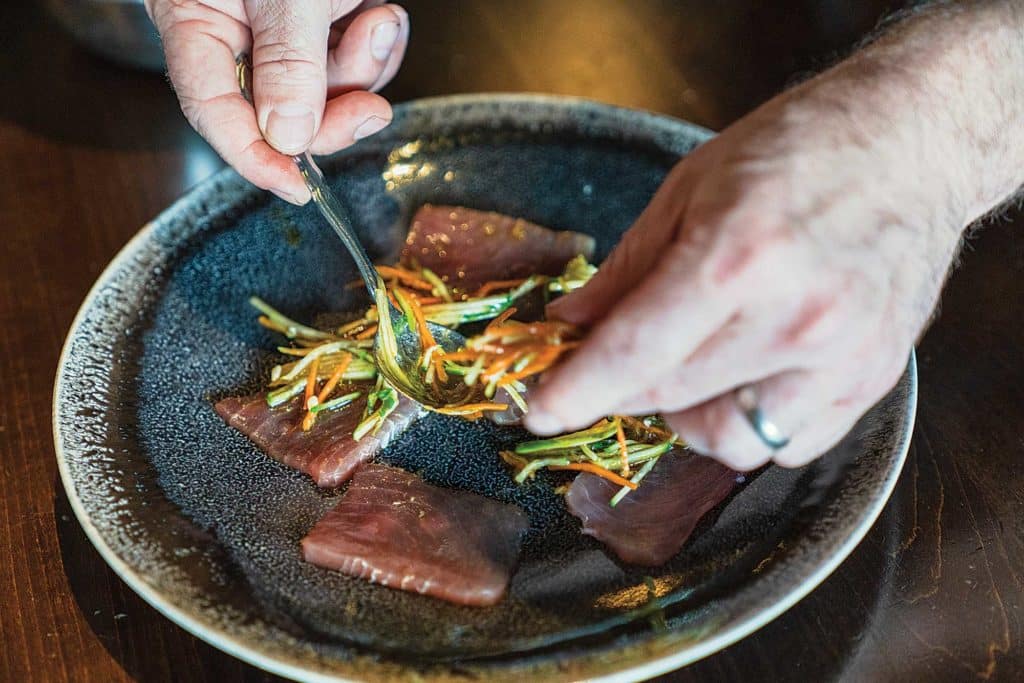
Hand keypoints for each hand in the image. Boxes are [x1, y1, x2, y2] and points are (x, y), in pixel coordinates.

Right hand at [146, 0, 408, 203]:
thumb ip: (286, 59)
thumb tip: (289, 138)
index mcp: (198, 25)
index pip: (217, 114)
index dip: (256, 160)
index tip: (299, 189)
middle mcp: (237, 32)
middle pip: (283, 111)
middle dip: (335, 113)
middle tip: (372, 111)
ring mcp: (282, 25)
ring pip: (326, 85)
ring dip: (363, 67)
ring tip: (373, 19)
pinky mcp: (320, 14)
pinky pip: (350, 51)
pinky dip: (373, 41)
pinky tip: (377, 12)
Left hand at [525, 68, 968, 470]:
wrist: (912, 143)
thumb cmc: (797, 149)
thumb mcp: (689, 188)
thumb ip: (625, 271)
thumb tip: (569, 326)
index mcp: (737, 258)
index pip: (635, 354)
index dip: (574, 390)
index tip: (538, 410)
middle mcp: (793, 320)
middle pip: (671, 397)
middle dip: (620, 389)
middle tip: (609, 363)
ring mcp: (840, 358)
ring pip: (730, 442)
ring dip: (687, 416)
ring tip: (687, 366)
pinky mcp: (871, 380)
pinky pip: (788, 445)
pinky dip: (748, 425)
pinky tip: (741, 378)